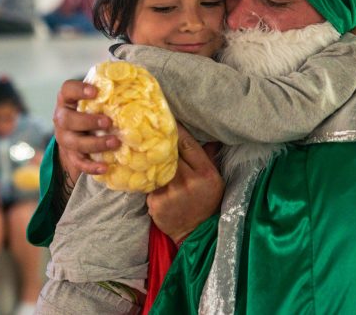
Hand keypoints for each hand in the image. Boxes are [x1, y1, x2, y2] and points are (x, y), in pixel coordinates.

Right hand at [53, 80, 120, 174]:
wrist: (75, 138)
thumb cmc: (92, 113)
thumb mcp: (95, 101)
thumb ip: (109, 93)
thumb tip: (141, 80)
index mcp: (68, 101)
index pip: (67, 90)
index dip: (79, 90)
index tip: (96, 91)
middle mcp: (62, 118)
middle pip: (67, 119)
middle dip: (88, 121)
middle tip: (108, 122)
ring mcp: (65, 139)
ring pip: (75, 143)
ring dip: (95, 143)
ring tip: (115, 143)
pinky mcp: (71, 156)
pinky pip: (79, 163)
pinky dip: (92, 167)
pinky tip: (105, 167)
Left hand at [147, 125, 224, 242]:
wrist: (196, 233)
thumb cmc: (206, 202)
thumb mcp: (214, 180)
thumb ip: (209, 158)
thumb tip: (210, 136)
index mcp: (205, 173)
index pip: (187, 144)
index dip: (175, 130)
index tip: (167, 121)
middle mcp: (189, 181)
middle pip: (169, 153)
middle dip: (160, 143)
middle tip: (149, 130)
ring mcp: (171, 192)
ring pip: (156, 167)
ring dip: (150, 160)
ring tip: (141, 149)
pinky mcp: (156, 202)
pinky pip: (148, 183)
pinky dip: (146, 180)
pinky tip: (143, 175)